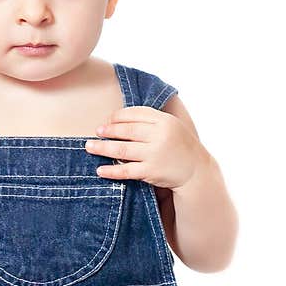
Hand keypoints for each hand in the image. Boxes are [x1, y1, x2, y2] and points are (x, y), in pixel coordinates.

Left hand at [84, 107, 206, 189]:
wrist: (196, 170)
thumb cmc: (179, 146)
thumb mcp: (171, 127)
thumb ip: (150, 121)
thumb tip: (118, 119)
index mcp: (164, 121)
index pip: (135, 114)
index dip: (118, 116)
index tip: (107, 120)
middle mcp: (159, 136)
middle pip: (126, 130)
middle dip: (108, 130)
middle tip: (96, 132)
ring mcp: (155, 154)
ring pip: (122, 149)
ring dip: (102, 148)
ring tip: (89, 147)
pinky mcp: (151, 171)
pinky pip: (126, 170)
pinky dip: (112, 170)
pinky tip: (100, 170)